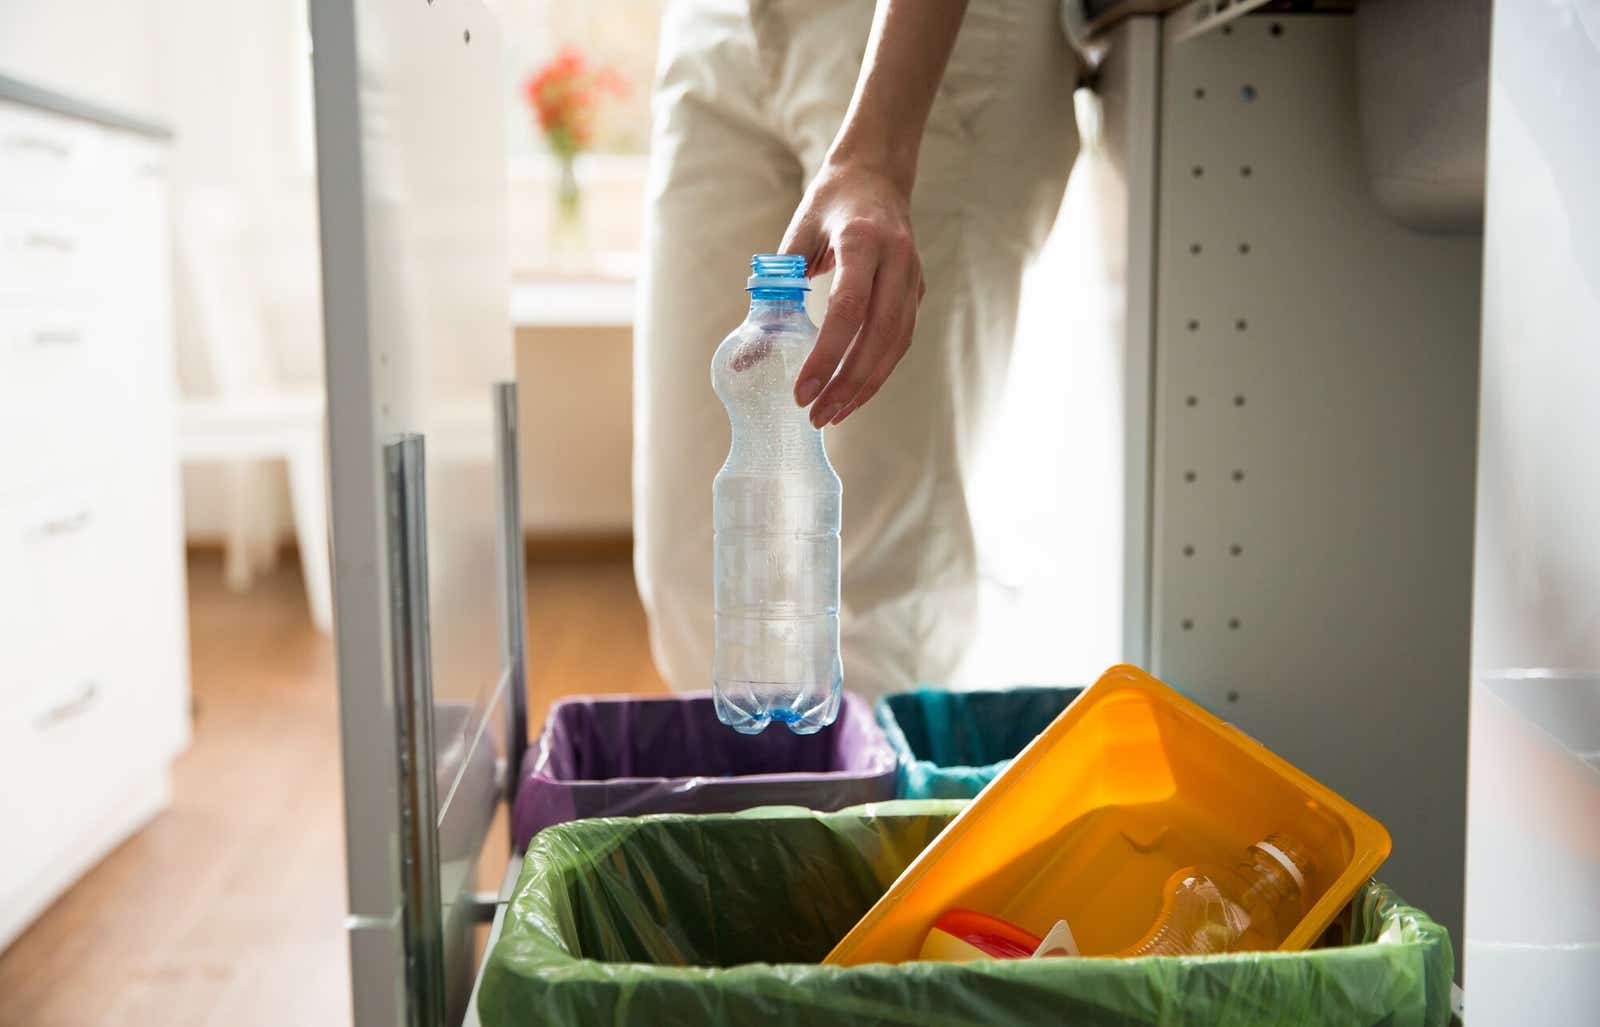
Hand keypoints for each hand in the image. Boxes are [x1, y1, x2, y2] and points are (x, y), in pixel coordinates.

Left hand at [781, 159, 925, 427]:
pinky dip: (878, 370)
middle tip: (817, 415)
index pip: (847, 309)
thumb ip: (775, 286)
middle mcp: (897, 261)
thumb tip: (747, 350)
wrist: (878, 173)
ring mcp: (913, 277)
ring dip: (866, 386)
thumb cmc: (831, 202)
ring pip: (896, 345)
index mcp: (863, 241)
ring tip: (833, 413)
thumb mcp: (798, 231)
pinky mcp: (917, 290)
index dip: (826, 355)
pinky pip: (900, 339)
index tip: (803, 390)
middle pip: (878, 336)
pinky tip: (853, 391)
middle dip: (847, 383)